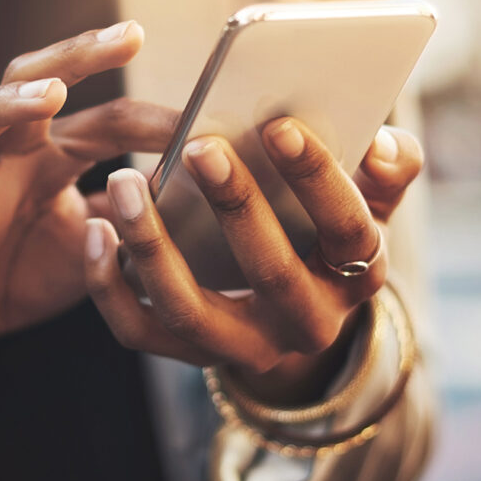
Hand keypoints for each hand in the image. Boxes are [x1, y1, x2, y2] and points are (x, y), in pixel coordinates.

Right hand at [0, 21, 177, 425]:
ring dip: (5, 105)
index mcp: (45, 157)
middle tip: (127, 35)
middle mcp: (0, 159)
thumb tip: (201, 195)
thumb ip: (134, 218)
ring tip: (50, 96)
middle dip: (74, 56)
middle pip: (26, 83)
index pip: (101, 119)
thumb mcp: (94, 247)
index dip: (152, 117)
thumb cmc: (20, 275)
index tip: (207, 115)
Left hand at [84, 118, 423, 406]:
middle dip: (236, 206)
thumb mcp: (368, 204)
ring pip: (190, 310)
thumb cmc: (324, 231)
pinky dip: (109, 285)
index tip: (281, 125)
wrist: (292, 310)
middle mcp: (305, 325)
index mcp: (356, 277)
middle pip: (270, 272)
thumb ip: (387, 171)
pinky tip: (94, 229)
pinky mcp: (187, 355)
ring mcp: (243, 347)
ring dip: (153, 245)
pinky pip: (138, 331)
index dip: (319, 179)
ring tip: (124, 181)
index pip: (347, 231)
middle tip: (200, 145)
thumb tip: (386, 144)